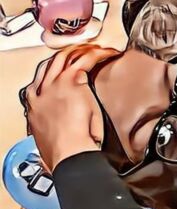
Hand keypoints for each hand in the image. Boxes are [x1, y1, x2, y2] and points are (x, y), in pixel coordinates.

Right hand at [21, 44, 120, 171]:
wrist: (68, 152)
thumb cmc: (64, 153)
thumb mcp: (53, 142)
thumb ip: (55, 135)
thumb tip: (61, 144)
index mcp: (35, 107)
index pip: (41, 83)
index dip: (52, 74)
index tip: (62, 73)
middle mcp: (42, 92)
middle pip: (52, 65)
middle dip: (66, 56)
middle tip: (80, 53)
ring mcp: (55, 85)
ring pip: (67, 59)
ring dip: (81, 52)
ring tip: (95, 51)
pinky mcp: (71, 82)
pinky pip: (84, 60)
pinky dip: (96, 54)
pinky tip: (106, 53)